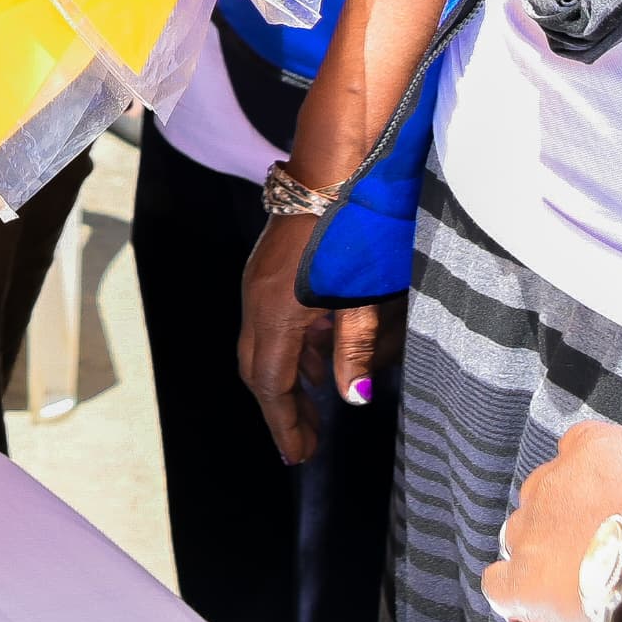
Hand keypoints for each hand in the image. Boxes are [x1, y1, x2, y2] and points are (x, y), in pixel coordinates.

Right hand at [237, 213, 381, 464]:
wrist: (336, 165)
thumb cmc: (355, 230)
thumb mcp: (364, 297)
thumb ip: (356, 349)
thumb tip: (353, 398)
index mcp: (275, 313)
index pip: (271, 384)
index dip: (285, 424)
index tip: (300, 456)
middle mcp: (257, 300)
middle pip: (258, 369)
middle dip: (281, 410)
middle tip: (307, 442)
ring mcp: (260, 281)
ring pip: (264, 345)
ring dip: (286, 380)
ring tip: (315, 410)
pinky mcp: (270, 267)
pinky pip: (271, 321)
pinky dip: (291, 349)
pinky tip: (319, 357)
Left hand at [487, 417, 621, 621]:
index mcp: (592, 446)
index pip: (575, 451)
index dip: (591, 487)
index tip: (611, 510)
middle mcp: (550, 480)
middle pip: (544, 496)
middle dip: (565, 522)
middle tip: (599, 555)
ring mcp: (529, 529)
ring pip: (519, 536)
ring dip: (542, 557)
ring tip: (577, 587)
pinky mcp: (518, 580)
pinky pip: (497, 581)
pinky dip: (516, 594)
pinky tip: (542, 610)